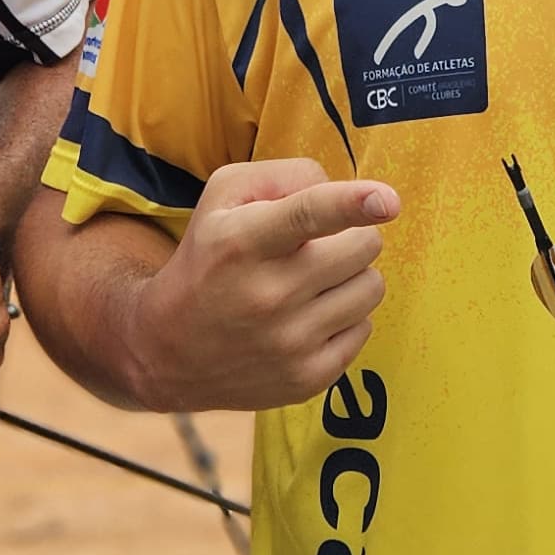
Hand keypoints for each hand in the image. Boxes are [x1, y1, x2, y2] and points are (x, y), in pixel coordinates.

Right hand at [126, 158, 399, 410]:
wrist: (166, 350)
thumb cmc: (207, 258)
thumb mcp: (223, 199)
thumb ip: (283, 176)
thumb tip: (344, 188)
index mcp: (244, 242)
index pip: (307, 215)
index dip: (353, 203)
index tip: (388, 200)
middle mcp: (267, 294)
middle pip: (362, 247)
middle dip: (351, 237)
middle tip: (319, 247)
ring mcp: (288, 342)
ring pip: (371, 287)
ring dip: (352, 276)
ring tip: (314, 282)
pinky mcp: (306, 378)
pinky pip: (364, 329)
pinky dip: (346, 317)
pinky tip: (310, 317)